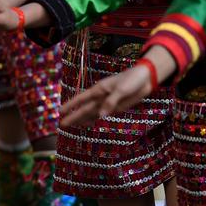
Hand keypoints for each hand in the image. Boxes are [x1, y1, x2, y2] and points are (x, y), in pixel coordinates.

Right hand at [59, 46, 175, 127]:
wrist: (145, 78)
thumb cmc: (133, 80)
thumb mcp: (122, 90)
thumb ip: (111, 102)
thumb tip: (101, 116)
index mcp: (100, 89)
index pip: (82, 99)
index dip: (71, 106)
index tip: (60, 112)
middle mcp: (101, 97)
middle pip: (84, 109)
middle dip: (73, 117)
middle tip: (61, 124)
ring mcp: (108, 102)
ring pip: (91, 113)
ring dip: (82, 119)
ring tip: (70, 126)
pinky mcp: (116, 107)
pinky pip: (102, 114)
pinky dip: (94, 119)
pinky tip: (89, 124)